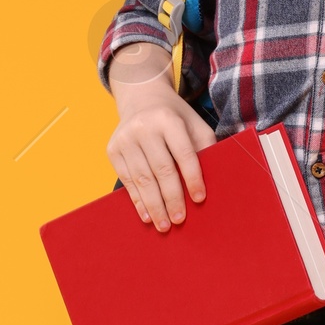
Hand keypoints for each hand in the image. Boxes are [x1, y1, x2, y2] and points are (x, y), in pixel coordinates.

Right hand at [106, 75, 214, 230]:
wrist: (142, 99)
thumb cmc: (175, 118)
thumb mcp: (194, 125)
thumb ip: (204, 148)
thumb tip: (211, 183)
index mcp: (168, 119)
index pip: (183, 153)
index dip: (192, 178)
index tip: (199, 199)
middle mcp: (144, 127)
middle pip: (161, 169)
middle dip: (172, 198)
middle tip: (180, 220)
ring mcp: (125, 138)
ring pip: (142, 178)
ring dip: (154, 205)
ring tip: (164, 225)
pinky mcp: (113, 149)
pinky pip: (127, 180)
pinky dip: (137, 200)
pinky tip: (147, 215)